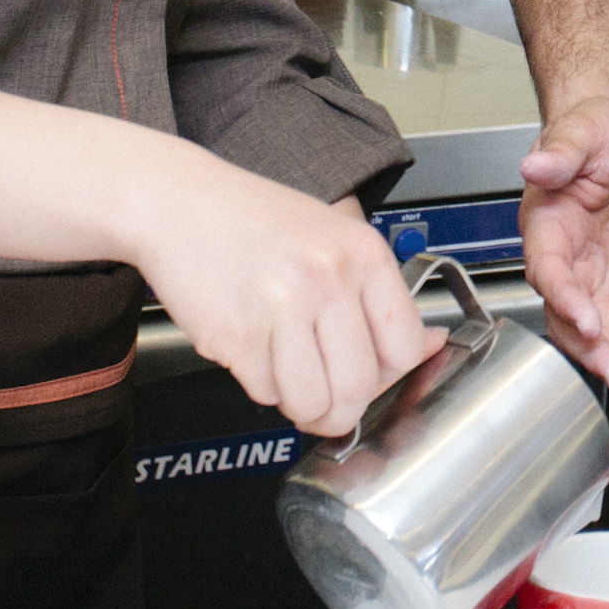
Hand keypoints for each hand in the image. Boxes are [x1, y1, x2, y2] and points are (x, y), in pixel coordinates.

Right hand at [141, 150, 440, 438]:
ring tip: (287, 369)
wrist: (177, 202)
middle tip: (326, 394)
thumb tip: (431, 345)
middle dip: (342, 406)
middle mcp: (327, 279)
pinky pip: (264, 393)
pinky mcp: (236, 335)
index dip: (388, 374)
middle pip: (359, 388)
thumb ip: (380, 296)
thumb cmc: (255, 220)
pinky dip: (260, 384)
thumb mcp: (334, 238)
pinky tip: (253, 347)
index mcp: (362, 253)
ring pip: (312, 403)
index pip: (405, 348)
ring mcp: (281, 308)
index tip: (370, 374)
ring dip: (300, 403)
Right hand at [517, 96, 608, 406]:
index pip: (549, 273)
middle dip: (596, 351)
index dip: (566, 300)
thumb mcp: (578, 136)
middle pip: (574, 318)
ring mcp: (594, 279)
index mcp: (546, 230)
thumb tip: (533, 165)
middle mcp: (565, 263)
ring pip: (603, 331)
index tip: (588, 321)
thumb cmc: (588, 134)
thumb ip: (559, 157)